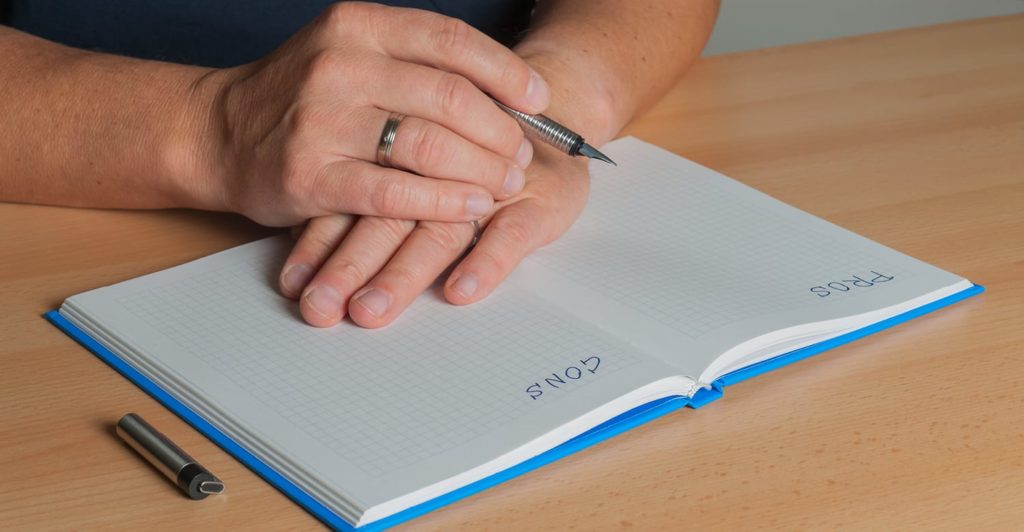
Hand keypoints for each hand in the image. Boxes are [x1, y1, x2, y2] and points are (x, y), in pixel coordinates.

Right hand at [195, 2, 547, 225]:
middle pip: (450, 97)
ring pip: (429, 144)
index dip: (505, 72)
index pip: (451, 41)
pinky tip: (471, 209)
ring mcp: (323, 120)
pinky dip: (444, 202)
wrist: (218, 133)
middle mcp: (341, 65)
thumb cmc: (298, 98)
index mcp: (358, 26)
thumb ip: (412, 65)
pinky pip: (396, 191)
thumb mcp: (349, 54)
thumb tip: (501, 91)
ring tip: (504, 183)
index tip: (538, 99)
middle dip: (500, 131)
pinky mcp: (312, 175)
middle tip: (521, 155)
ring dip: (481, 169)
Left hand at [279, 143, 589, 326]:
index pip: (355, 199)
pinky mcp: (540, 201)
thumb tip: (301, 250)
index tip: (293, 285)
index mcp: (406, 151)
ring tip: (371, 310)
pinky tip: (460, 290)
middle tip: (321, 307)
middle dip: (350, 264)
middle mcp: (443, 166)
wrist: (556, 103)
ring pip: (442, 227)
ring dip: (403, 272)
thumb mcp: (421, 159)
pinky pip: (512, 234)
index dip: (321, 242)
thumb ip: (366, 192)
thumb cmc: (480, 142)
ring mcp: (492, 185)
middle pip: (389, 215)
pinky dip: (486, 262)